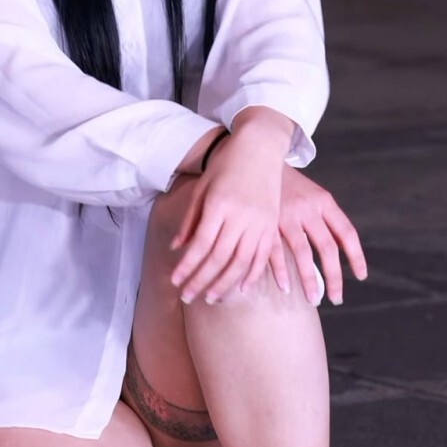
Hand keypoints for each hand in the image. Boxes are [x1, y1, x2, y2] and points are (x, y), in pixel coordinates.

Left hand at [170, 113, 289, 303]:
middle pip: (219, 258)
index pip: (201, 245)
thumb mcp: (202, 188)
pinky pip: (263, 257)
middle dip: (201, 281)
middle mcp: (240, 217)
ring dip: (224, 284)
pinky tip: (240, 289)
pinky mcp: (271, 225)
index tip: (175, 281)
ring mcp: (259, 222)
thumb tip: (177, 247)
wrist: (259, 148)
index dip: (188, 267)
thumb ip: (190, 219)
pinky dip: (252, 275)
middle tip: (188, 297)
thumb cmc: (226, 165)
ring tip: (211, 299)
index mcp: (219, 206)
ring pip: (242, 262)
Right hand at [270, 166, 367, 304]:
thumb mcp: (313, 194)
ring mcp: (287, 215)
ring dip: (309, 280)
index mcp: (325, 201)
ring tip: (314, 299)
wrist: (259, 158)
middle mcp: (309, 208)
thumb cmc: (289, 184)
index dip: (356, 257)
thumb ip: (325, 218)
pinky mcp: (267, 221)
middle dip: (334, 277)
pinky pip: (276, 251)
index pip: (347, 233)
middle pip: (328, 249)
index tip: (360, 276)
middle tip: (337, 297)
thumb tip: (339, 251)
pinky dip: (281, 271)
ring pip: (303, 254)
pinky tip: (285, 287)